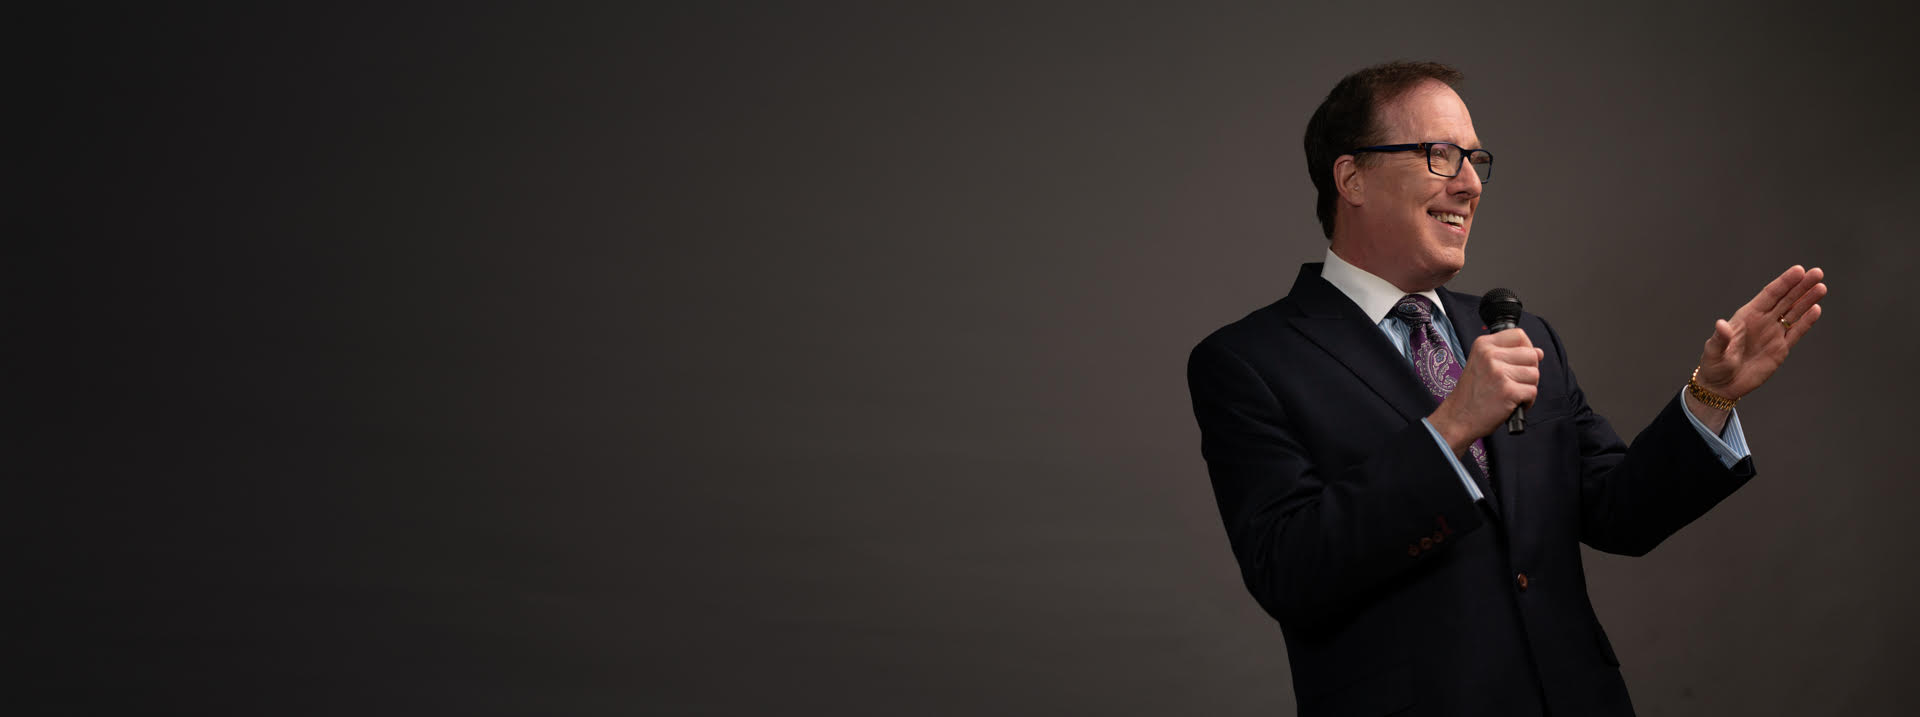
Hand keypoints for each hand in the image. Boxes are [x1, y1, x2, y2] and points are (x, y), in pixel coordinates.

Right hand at [1430, 329, 1543, 454]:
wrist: (1457, 417)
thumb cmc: (1471, 394)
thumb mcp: (1482, 364)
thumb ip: (1509, 355)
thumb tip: (1539, 352)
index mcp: (1483, 345)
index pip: (1519, 335)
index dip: (1525, 348)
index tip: (1518, 362)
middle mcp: (1490, 355)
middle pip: (1531, 355)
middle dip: (1529, 371)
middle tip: (1513, 382)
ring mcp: (1499, 372)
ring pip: (1534, 374)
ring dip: (1527, 387)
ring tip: (1510, 394)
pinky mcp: (1508, 391)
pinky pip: (1532, 392)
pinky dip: (1527, 402)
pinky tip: (1511, 404)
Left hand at [1693, 265, 1826, 403]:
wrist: (1722, 386)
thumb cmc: (1714, 366)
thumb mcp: (1714, 352)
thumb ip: (1720, 338)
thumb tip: (1721, 325)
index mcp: (1747, 316)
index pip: (1769, 295)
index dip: (1784, 282)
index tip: (1799, 270)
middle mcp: (1762, 321)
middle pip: (1785, 299)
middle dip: (1801, 286)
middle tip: (1817, 272)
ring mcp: (1773, 334)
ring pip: (1794, 313)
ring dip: (1807, 300)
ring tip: (1821, 287)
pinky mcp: (1780, 349)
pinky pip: (1796, 332)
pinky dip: (1806, 322)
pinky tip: (1816, 309)